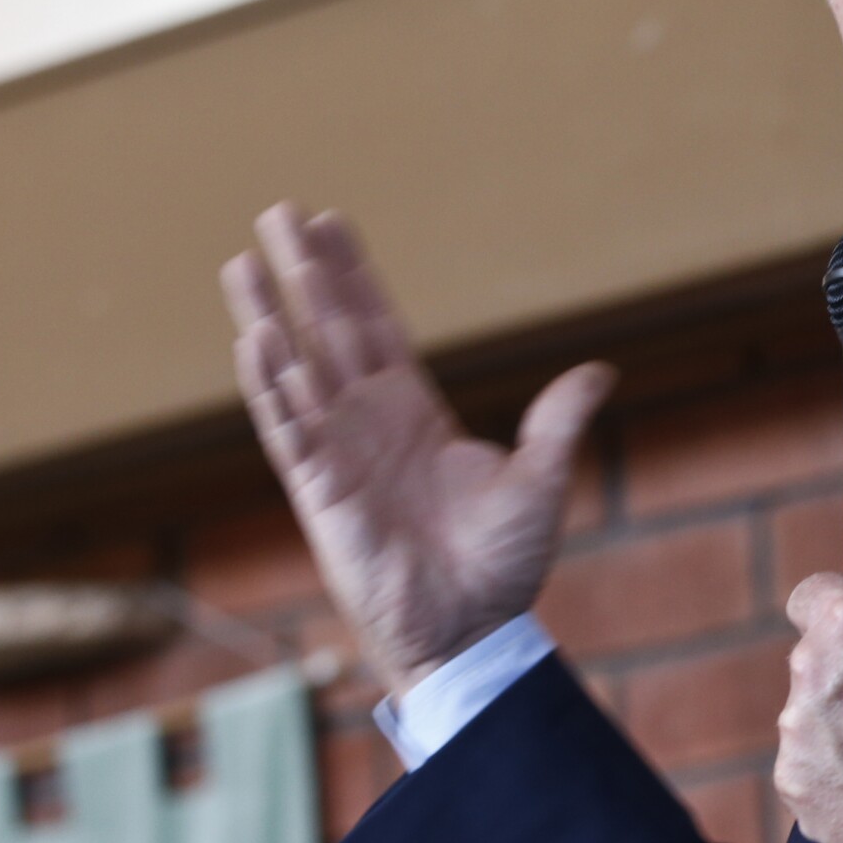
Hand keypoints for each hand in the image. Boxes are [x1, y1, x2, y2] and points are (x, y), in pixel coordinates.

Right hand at [220, 203, 614, 695]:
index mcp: (415, 412)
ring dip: (269, 314)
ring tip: (243, 260)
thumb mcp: (542, 479)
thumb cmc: (503, 564)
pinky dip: (271, 384)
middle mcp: (369, 423)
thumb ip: (560, 422)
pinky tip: (255, 337)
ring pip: (295, 369)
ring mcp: (340, 453)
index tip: (329, 224)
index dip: (355, 276)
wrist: (475, 630)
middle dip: (305, 272)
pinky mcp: (322, 491)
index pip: (377, 327)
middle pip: (329, 330)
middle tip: (279, 212)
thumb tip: (599, 371)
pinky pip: (289, 428)